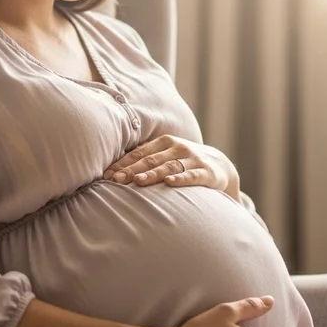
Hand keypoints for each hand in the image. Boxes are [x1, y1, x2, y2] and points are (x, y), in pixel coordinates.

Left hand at [104, 135, 239, 201]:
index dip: (123, 163)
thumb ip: (145, 160)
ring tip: (138, 181)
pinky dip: (180, 179)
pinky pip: (192, 176)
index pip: (139, 153)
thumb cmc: (184, 162)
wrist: (219, 165)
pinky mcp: (206, 172)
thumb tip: (112, 172)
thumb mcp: (166, 156)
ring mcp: (192, 159)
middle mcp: (177, 147)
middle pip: (151, 159)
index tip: (107, 174)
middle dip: (132, 170)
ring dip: (152, 174)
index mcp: (164, 142)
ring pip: (169, 166)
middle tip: (116, 180)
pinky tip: (169, 183)